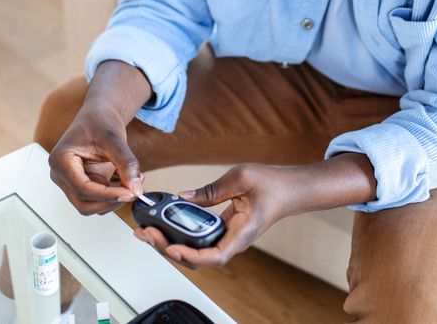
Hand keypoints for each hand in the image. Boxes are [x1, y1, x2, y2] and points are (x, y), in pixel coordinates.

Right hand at [48, 106, 144, 215]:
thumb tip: (135, 188)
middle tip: (133, 192)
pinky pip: (97, 200)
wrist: (99, 116)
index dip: (108, 195)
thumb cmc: (100, 121)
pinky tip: (127, 182)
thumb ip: (126, 164)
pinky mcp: (82, 184)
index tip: (129, 193)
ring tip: (133, 181)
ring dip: (113, 200)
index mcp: (61, 160)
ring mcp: (70, 181)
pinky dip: (114, 196)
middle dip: (110, 201)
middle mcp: (60, 174)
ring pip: (90, 206)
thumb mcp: (115, 140)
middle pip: (83, 204)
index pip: (83, 189)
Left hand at [133, 163, 292, 269]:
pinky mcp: (224, 231)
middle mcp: (233, 241)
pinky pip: (199, 241)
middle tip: (146, 234)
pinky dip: (180, 235)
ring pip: (195, 252)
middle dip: (169, 249)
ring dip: (170, 245)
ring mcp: (228, 238)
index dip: (191, 256)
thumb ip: (210, 190)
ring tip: (148, 232)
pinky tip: (165, 226)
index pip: (215, 256)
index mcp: (241, 233)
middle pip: (198, 259)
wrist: (290, 190)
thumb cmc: (272, 185)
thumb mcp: (240, 178)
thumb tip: (182, 198)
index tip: (172, 248)